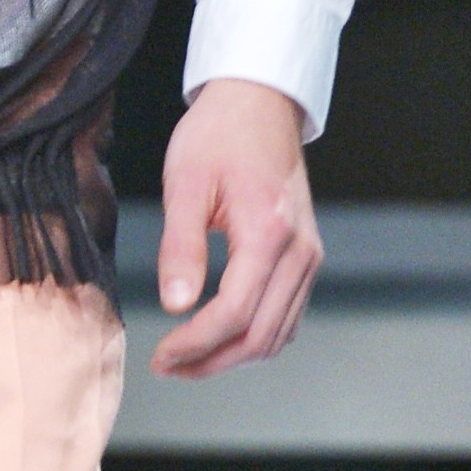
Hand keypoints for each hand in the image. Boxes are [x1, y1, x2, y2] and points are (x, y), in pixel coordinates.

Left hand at [152, 80, 322, 376]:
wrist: (259, 104)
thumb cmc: (218, 135)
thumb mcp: (185, 183)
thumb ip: (180, 247)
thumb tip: (175, 305)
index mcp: (268, 232)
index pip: (235, 313)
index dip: (195, 345)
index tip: (160, 357)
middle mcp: (300, 251)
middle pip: (260, 335)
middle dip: (210, 361)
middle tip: (166, 366)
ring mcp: (309, 257)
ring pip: (277, 334)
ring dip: (232, 357)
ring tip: (185, 358)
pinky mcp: (308, 258)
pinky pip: (287, 317)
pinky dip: (254, 338)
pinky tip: (218, 338)